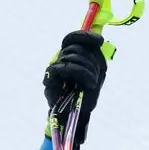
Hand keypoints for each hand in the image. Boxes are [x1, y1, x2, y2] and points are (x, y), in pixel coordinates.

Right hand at [42, 30, 108, 149]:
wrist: (79, 112)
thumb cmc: (87, 93)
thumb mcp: (98, 71)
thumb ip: (96, 54)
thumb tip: (98, 41)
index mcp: (71, 56)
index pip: (72, 38)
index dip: (84, 37)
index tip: (99, 41)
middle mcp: (61, 59)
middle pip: (75, 48)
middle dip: (91, 62)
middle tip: (95, 78)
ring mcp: (54, 68)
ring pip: (71, 57)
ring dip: (88, 70)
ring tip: (92, 84)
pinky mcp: (49, 78)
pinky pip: (64, 67)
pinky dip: (81, 73)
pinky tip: (89, 83)